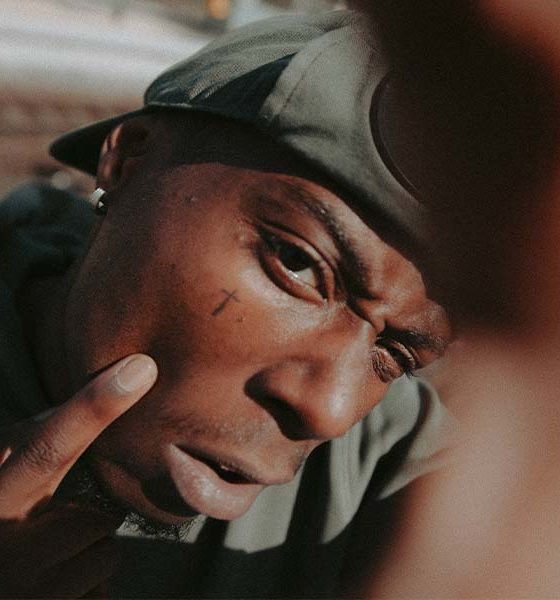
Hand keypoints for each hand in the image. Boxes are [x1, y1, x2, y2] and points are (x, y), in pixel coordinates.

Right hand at [0, 354, 156, 597]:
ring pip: (104, 554)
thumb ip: (36, 445)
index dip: (94, 407)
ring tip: (45, 557)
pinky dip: (85, 585)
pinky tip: (51, 584)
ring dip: (86, 553)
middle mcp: (5, 551)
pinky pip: (100, 590)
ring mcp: (28, 595)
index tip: (141, 368)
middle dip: (87, 517)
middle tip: (48, 525)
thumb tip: (103, 399)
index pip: (48, 448)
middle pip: (97, 514)